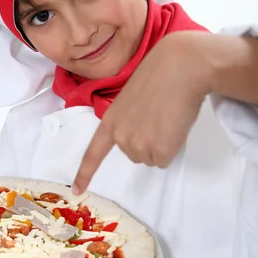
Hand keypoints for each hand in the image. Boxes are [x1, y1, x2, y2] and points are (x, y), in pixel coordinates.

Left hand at [73, 31, 213, 193]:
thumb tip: (143, 133)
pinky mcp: (158, 151)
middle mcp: (120, 136)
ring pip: (151, 157)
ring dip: (162, 142)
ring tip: (169, 116)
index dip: (85, 173)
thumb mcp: (133, 99)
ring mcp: (138, 145)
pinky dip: (173, 146)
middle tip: (160, 114)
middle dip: (149, 139)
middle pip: (135, 154)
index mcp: (110, 121)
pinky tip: (175, 124)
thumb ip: (130, 120)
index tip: (77, 191)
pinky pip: (165, 159)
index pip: (94, 153)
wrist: (181, 67)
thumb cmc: (161, 76)